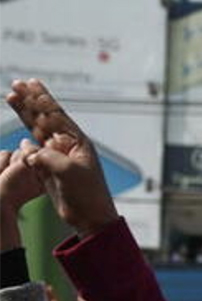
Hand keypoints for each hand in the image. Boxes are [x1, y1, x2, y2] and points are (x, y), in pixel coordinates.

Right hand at [5, 79, 117, 236]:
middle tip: (16, 83)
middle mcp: (67, 146)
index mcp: (77, 142)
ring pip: (37, 131)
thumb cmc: (88, 194)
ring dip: (25, 115)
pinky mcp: (49, 170)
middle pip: (45, 118)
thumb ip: (48, 157)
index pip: (56, 115)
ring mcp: (57, 157)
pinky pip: (33, 152)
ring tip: (11, 97)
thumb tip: (29, 150)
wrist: (90, 218)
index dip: (42, 98)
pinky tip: (21, 136)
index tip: (30, 82)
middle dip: (30, 100)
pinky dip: (26, 143)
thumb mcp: (69, 172)